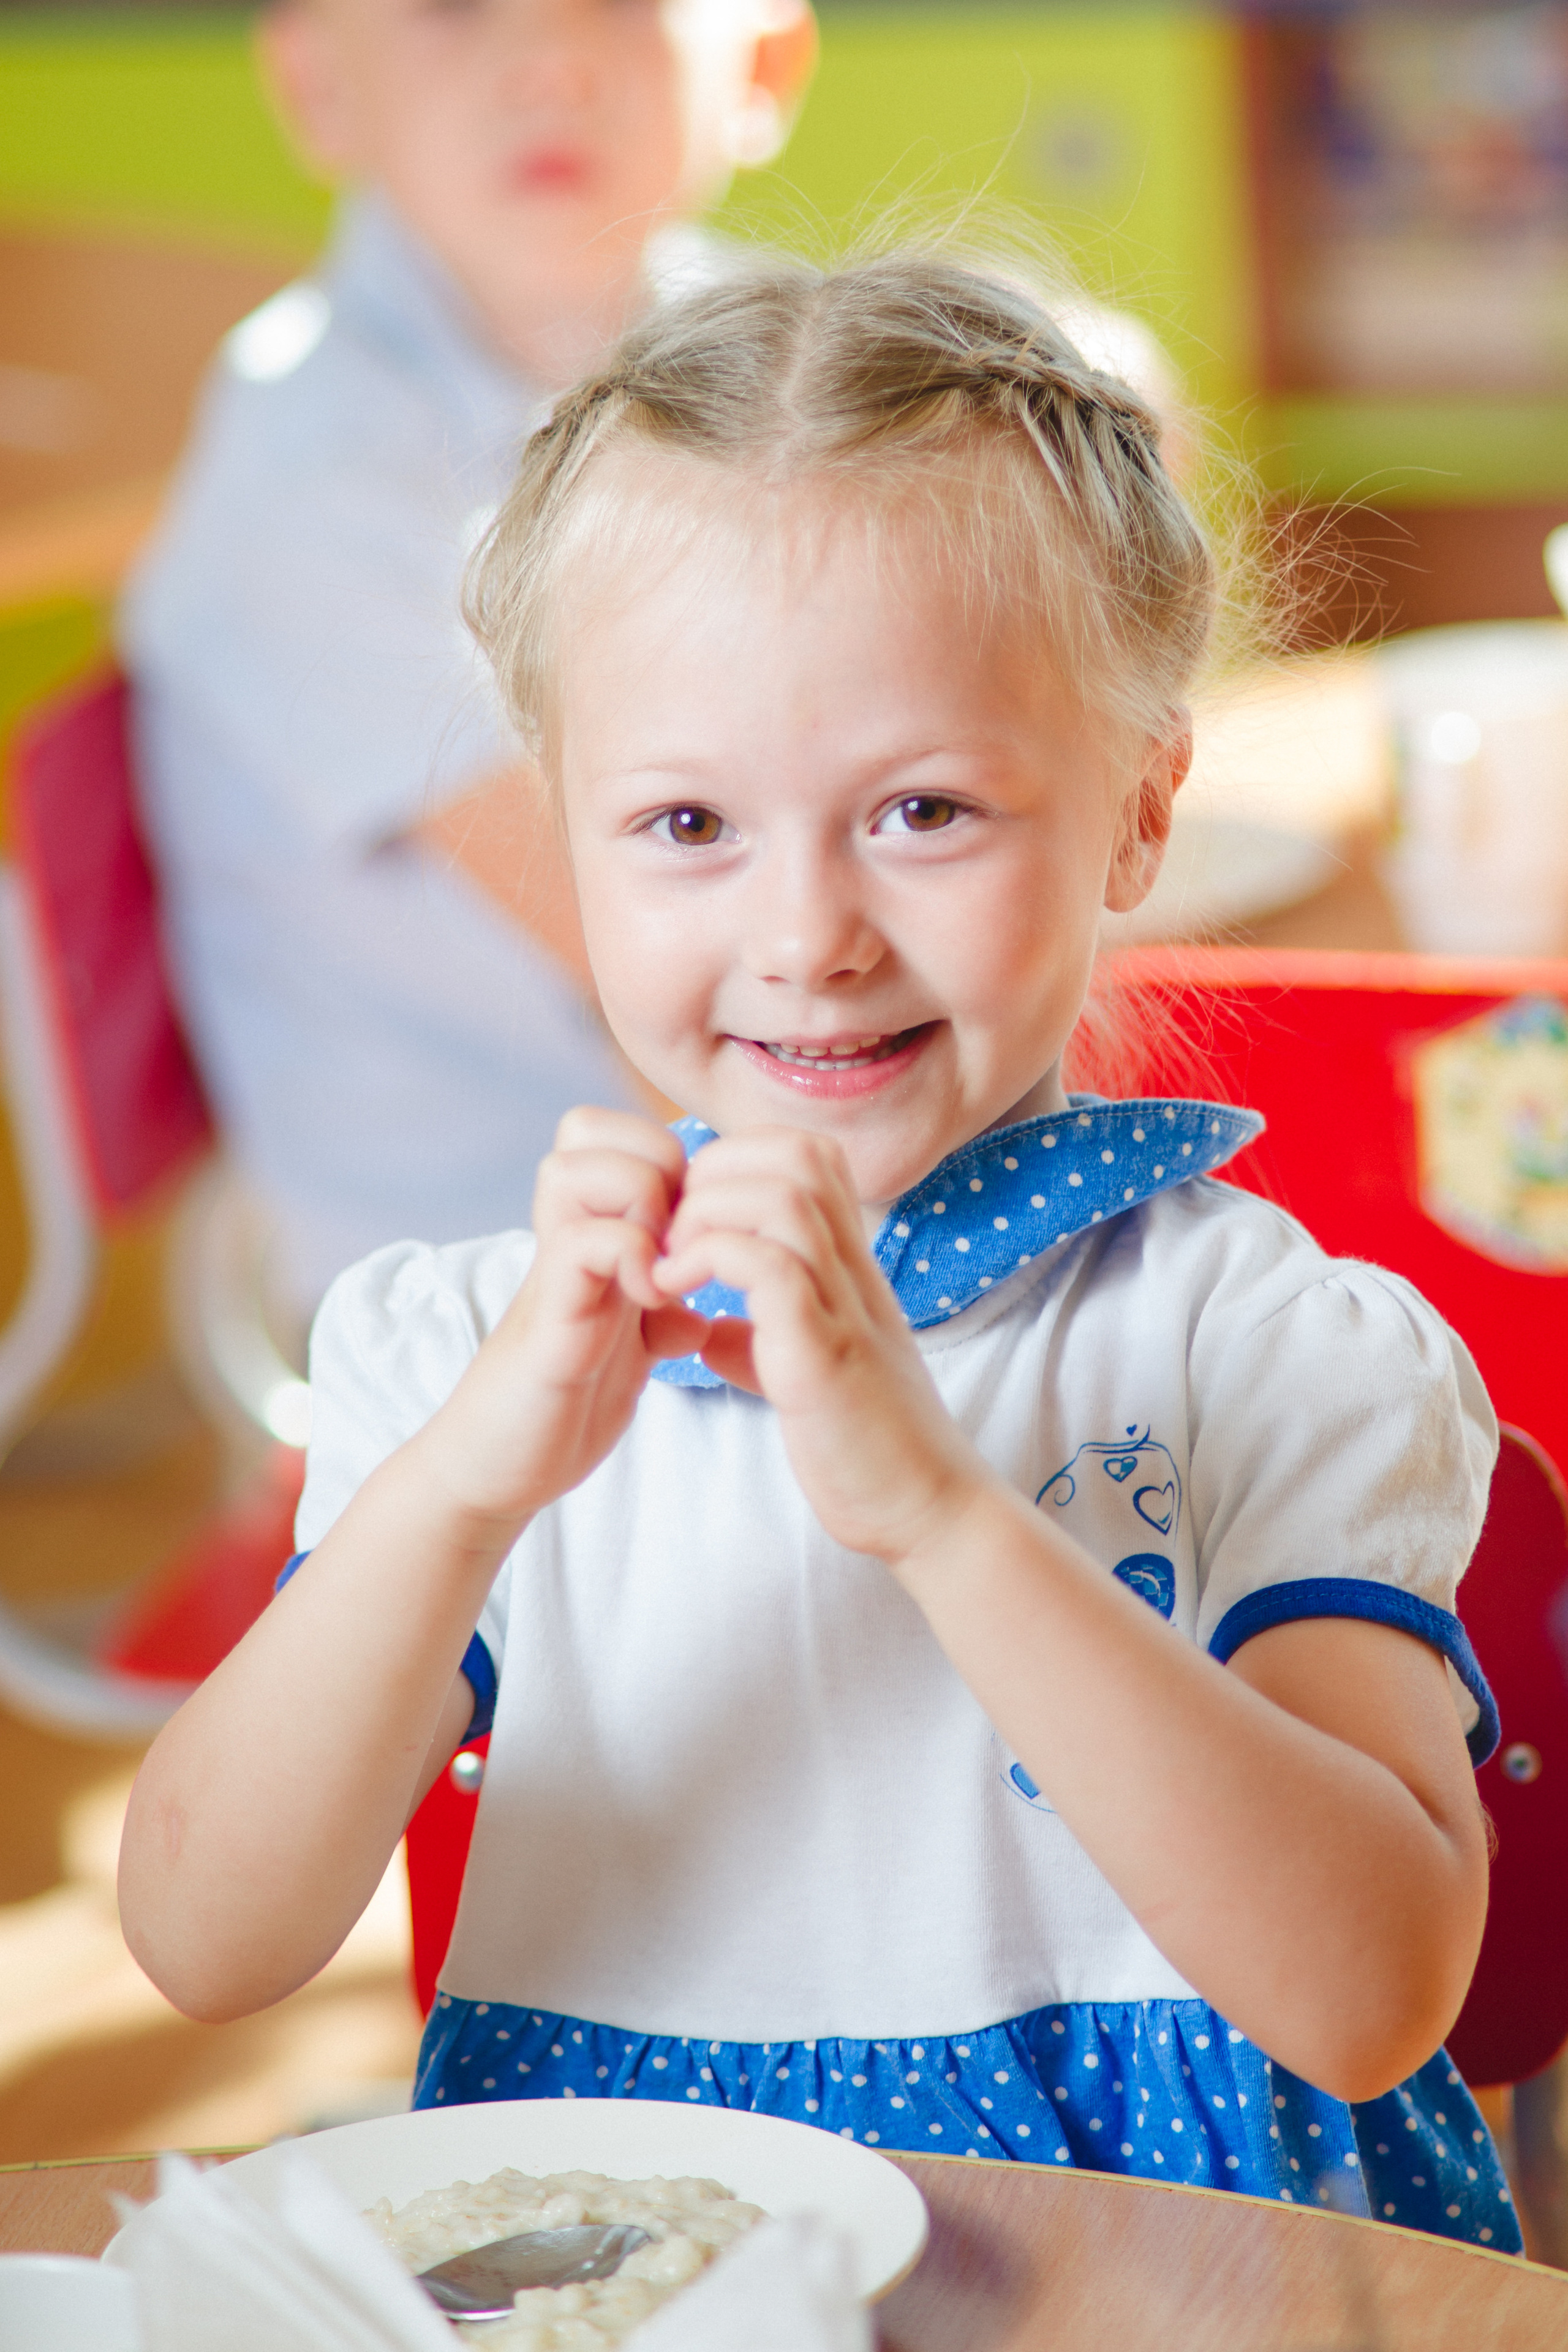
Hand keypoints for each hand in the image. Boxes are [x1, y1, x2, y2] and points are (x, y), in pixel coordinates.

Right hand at [411, 1108, 708, 1535]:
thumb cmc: (562, 1405)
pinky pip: (580, 1246)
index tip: (688, 1221)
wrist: (499, 1469)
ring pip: (574, 1168)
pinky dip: (628, 1258)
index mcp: (587, 1235)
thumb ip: (655, 1319)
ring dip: (638, 1203)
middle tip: (677, 1235)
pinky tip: (651, 1305)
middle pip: (585, 1126)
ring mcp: (548, 1274)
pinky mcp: (545, 1323)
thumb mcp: (626, 1349)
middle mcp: (562, 1238)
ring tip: (661, 1266)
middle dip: (653, 1164)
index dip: (661, 1155)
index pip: (609, 1133)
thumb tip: (698, 1317)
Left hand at [651, 1127, 991, 1564]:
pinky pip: (774, 1269)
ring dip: (708, 1212)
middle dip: (715, 1170)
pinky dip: (713, 1262)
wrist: (926, 1508)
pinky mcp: (826, 1355)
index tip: (689, 1214)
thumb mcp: (805, 1370)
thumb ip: (758, 1340)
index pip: (806, 1155)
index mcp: (848, 1266)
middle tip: (670, 1230)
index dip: (736, 1160)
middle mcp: (853, 1271)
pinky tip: (676, 1293)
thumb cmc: (868, 1444)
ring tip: (671, 1260)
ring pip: (784, 1197)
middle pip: (795, 1154)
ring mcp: (844, 1307)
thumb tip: (709, 1330)